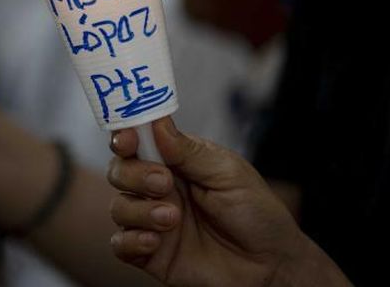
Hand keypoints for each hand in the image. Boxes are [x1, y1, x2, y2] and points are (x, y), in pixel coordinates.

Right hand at [107, 117, 348, 286]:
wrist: (271, 266)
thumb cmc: (257, 214)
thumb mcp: (229, 173)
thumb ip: (189, 150)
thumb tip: (157, 123)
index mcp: (175, 162)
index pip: (137, 141)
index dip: (125, 136)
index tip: (127, 139)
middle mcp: (159, 189)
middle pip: (120, 171)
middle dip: (134, 174)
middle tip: (164, 184)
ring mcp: (152, 221)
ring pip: (118, 207)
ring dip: (139, 210)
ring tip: (172, 219)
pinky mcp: (150, 253)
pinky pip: (120, 244)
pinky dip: (131, 241)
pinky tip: (155, 241)